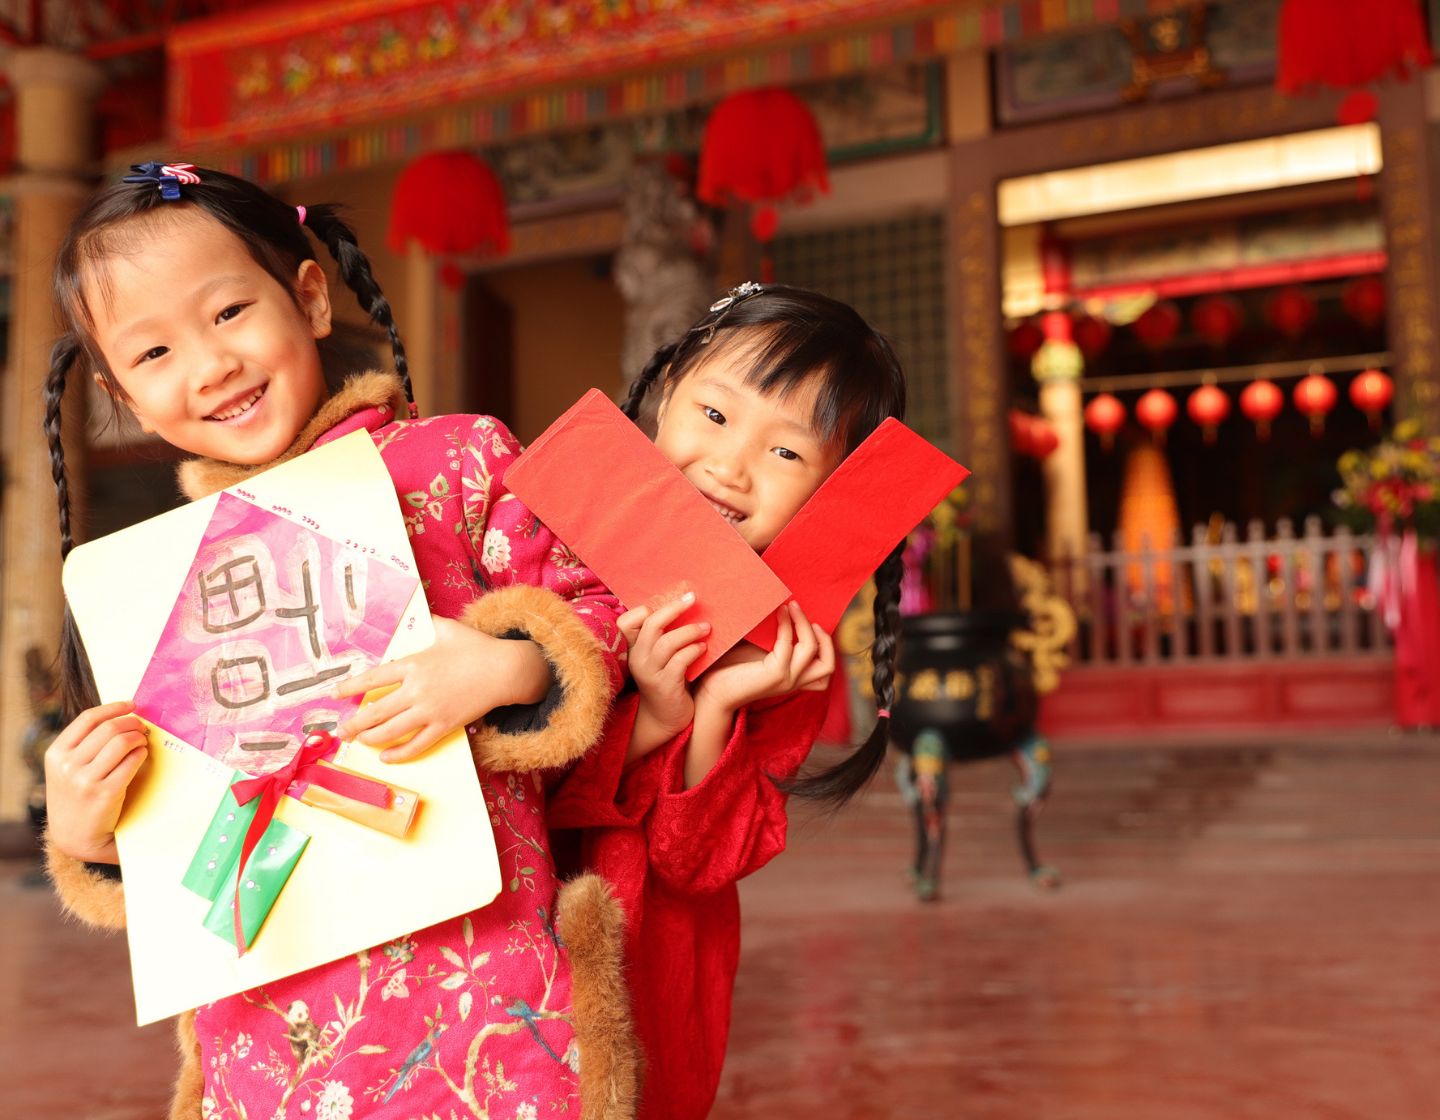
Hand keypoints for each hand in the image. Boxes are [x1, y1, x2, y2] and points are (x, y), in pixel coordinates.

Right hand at [44, 700, 149, 862]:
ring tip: (143, 741)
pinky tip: (143, 754)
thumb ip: (83, 745)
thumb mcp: (66, 768)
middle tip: (142, 727)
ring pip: (121, 742)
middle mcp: (67, 765)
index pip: (88, 718)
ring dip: (139, 737)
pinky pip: (131, 762)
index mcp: (56, 753)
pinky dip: (142, 753)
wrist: (75, 836)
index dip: (114, 708)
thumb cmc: (76, 795)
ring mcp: (85, 780)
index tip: (131, 705)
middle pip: (109, 728)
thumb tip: (119, 716)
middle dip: (132, 723)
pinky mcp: (105, 793)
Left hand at [335, 615, 549, 762]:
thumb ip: (430, 623)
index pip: (374, 678)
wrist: (505, 670)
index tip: (335, 694)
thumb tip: (421, 614)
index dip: (351, 687)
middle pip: (376, 711)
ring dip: (371, 738)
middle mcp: (417, 689)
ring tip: (360, 741)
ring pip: (391, 730)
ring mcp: (430, 710)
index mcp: (414, 664)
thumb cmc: (477, 647)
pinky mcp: (444, 726)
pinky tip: (386, 757)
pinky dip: (399, 753)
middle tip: (341, 730)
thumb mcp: (449, 628)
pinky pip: (416, 745)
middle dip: (354, 723)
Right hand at [618, 591, 709, 749]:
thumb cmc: (667, 680)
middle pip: (651, 625)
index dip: (644, 610)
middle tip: (692, 598)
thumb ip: (662, 637)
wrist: (665, 718)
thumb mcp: (658, 658)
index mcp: (632, 650)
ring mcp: (650, 674)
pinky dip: (693, 651)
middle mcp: (637, 660)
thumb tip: (684, 604)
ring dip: (689, 631)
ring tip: (706, 628)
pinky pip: (679, 661)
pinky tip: (704, 649)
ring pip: (667, 642)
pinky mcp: (665, 686)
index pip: (626, 622)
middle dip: (673, 608)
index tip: (669, 602)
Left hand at [695, 601, 833, 718]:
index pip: (825, 672)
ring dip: (804, 623)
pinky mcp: (775, 674)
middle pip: (828, 664)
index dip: (826, 647)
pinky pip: (788, 644)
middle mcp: (794, 683)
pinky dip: (786, 625)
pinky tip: (779, 612)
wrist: (712, 692)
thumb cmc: (731, 669)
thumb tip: (782, 608)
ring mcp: (786, 679)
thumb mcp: (760, 653)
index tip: (813, 624)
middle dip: (824, 637)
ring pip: (812, 649)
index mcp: (793, 680)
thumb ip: (775, 641)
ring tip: (792, 606)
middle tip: (807, 616)